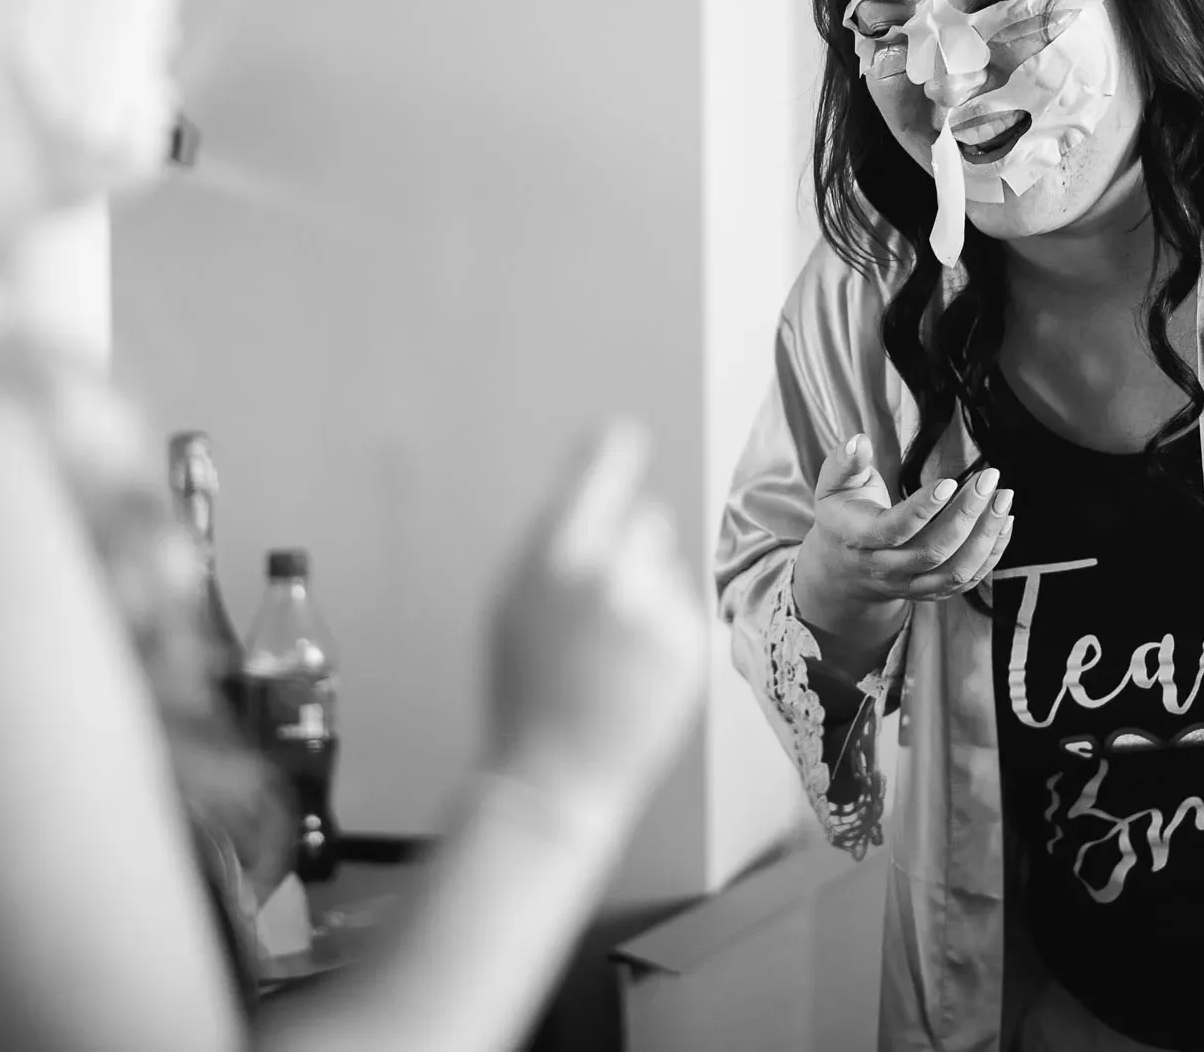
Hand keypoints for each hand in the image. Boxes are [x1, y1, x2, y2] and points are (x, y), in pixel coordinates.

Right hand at [481, 418, 707, 822]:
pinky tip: (636, 669)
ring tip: (614, 650)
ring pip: (667, 566)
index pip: (597, 477)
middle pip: (644, 520)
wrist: (555, 773)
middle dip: (631, 547)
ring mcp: (652, 608)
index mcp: (553, 558)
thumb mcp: (517, 604)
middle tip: (601, 608)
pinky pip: (683, 606)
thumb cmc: (526, 688)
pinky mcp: (687, 641)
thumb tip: (598, 495)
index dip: (612, 451)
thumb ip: (558, 547)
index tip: (622, 431)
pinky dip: (667, 628)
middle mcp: (607, 573)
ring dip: (650, 590)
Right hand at [793, 435, 1010, 651]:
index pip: (895, 529)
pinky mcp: (930, 591)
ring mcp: (909, 584)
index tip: (951, 480)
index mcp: (858, 539)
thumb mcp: (831, 486)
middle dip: (966, 514)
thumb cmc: (841, 516)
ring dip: (986, 535)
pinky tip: (1004, 522)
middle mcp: (885, 568)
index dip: (924, 508)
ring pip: (955, 570)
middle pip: (933, 551)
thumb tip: (860, 440)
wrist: (842, 569)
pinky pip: (967, 580)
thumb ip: (844, 462)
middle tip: (988, 478)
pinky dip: (991, 554)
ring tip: (1003, 497)